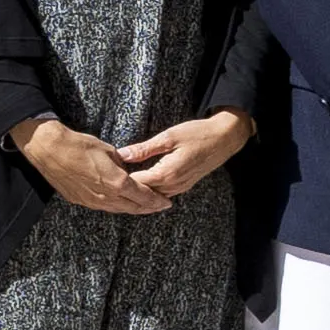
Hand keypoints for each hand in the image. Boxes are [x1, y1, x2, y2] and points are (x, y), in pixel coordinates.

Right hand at [12, 116, 171, 215]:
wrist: (50, 149)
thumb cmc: (79, 145)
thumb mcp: (108, 150)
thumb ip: (122, 164)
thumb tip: (127, 170)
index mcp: (117, 182)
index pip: (144, 196)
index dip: (157, 200)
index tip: (166, 202)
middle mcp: (106, 196)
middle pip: (133, 207)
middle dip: (148, 208)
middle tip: (158, 207)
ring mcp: (92, 201)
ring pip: (118, 209)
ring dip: (132, 208)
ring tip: (141, 207)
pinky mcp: (80, 200)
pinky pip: (102, 206)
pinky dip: (114, 205)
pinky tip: (118, 202)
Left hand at [117, 110, 254, 199]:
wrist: (224, 139)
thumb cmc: (197, 134)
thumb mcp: (168, 137)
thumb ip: (144, 149)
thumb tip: (122, 154)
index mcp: (168, 173)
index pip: (136, 183)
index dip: (119, 180)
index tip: (104, 175)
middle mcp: (174, 185)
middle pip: (143, 193)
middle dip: (125, 189)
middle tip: (106, 182)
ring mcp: (180, 187)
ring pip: (153, 196)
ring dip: (137, 192)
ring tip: (118, 186)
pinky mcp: (184, 185)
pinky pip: (162, 193)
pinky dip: (149, 191)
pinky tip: (137, 185)